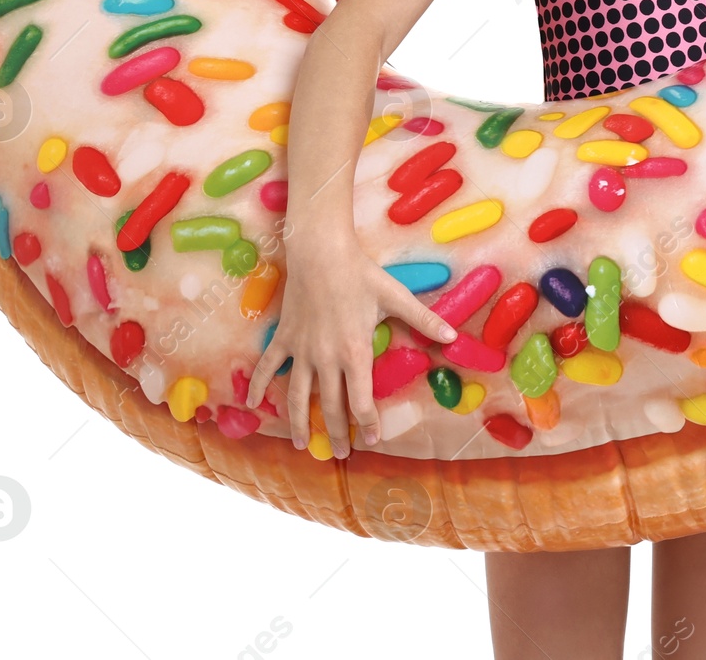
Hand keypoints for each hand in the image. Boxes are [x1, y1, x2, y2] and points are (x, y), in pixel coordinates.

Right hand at [244, 220, 457, 458]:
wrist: (321, 252)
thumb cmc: (361, 274)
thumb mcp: (396, 296)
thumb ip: (424, 319)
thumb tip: (453, 336)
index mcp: (355, 353)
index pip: (361, 402)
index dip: (368, 424)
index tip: (372, 440)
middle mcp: (326, 359)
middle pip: (331, 407)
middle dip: (338, 433)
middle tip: (342, 454)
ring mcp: (302, 351)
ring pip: (298, 397)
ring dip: (301, 423)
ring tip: (304, 445)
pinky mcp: (285, 339)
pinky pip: (268, 368)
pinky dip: (259, 387)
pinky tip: (253, 405)